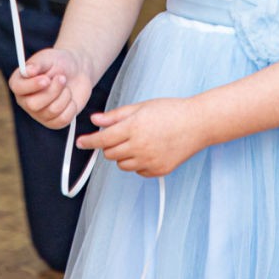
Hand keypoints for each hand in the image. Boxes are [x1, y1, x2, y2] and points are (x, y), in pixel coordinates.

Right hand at [10, 47, 93, 129]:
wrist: (77, 70)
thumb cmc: (59, 62)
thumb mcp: (48, 57)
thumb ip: (37, 63)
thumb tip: (28, 70)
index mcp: (20, 83)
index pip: (17, 88)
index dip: (32, 85)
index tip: (46, 79)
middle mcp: (26, 100)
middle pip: (33, 104)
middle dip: (52, 91)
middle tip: (62, 78)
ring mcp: (39, 113)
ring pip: (51, 111)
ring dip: (64, 96)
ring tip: (66, 86)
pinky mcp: (54, 122)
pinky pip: (62, 120)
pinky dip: (71, 107)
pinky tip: (70, 98)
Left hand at [76, 98, 204, 176]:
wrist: (198, 124)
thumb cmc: (171, 111)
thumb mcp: (141, 107)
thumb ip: (116, 116)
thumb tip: (96, 120)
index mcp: (133, 128)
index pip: (102, 139)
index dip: (89, 141)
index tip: (81, 142)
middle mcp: (139, 146)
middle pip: (110, 154)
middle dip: (109, 145)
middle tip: (119, 135)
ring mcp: (149, 161)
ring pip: (122, 165)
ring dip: (122, 155)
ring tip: (136, 141)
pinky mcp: (158, 170)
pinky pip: (138, 171)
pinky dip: (137, 163)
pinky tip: (148, 150)